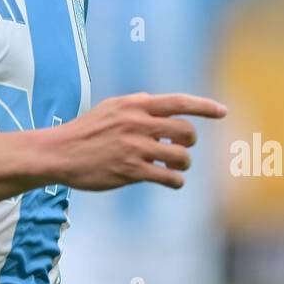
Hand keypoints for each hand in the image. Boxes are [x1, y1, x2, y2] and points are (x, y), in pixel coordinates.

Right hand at [54, 92, 226, 190]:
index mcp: (135, 105)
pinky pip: (169, 178)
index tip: (223, 112)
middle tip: (178, 148)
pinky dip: (175, 181)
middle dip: (189, 142)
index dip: (204, 107)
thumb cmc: (86, 130)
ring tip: (171, 167)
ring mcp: (135, 148)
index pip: (179, 102)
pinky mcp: (131, 171)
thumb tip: (159, 102)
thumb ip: (137, 104)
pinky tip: (169, 181)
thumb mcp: (111, 107)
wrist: (60, 152)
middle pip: (186, 131)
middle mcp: (138, 123)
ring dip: (182, 164)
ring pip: (181, 156)